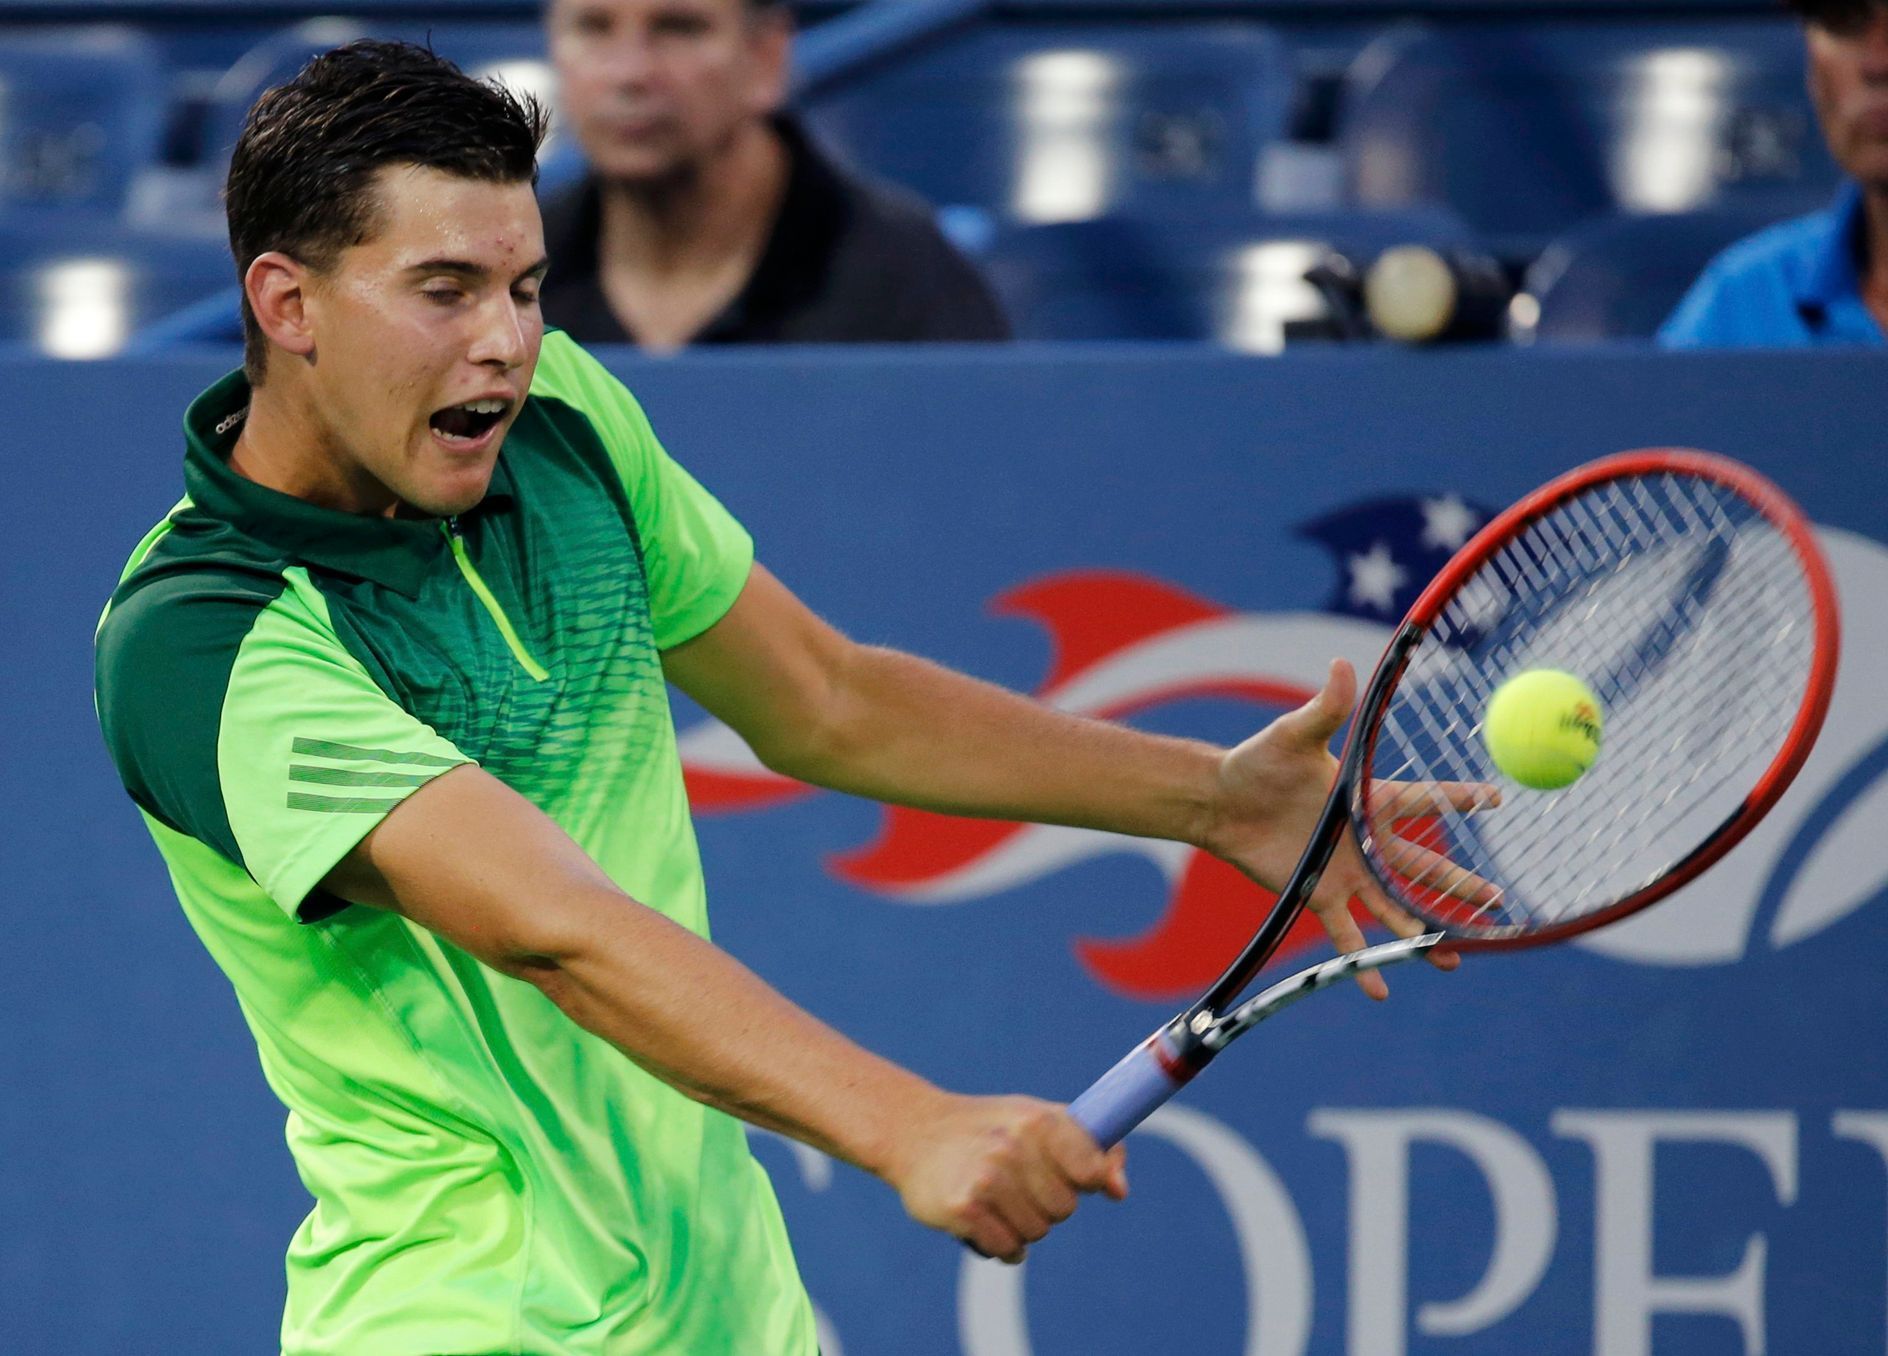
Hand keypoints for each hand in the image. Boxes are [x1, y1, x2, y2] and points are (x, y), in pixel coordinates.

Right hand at [882, 1092, 1127, 1261]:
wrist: (914, 1131)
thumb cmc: (989, 1127)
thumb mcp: (1039, 1120)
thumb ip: (1089, 1146)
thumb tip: (1119, 1190)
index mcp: (1037, 1120)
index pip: (1091, 1171)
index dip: (1084, 1179)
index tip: (1069, 1174)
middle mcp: (1011, 1147)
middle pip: (1065, 1209)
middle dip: (1046, 1203)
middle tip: (1016, 1181)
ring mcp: (985, 1179)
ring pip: (1037, 1232)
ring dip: (1020, 1224)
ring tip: (995, 1197)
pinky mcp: (962, 1210)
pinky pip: (1008, 1250)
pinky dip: (1000, 1243)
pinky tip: (981, 1218)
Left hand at [1200, 658, 1498, 997]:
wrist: (1220, 802)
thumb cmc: (1258, 762)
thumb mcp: (1294, 734)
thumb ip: (1325, 708)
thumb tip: (1342, 664)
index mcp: (1367, 800)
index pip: (1425, 801)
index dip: (1460, 800)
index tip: (1498, 799)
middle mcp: (1365, 841)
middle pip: (1423, 869)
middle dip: (1461, 887)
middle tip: (1498, 904)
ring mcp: (1346, 872)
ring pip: (1396, 908)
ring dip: (1425, 933)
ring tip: (1456, 956)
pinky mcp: (1319, 896)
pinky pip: (1346, 937)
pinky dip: (1362, 964)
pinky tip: (1379, 989)